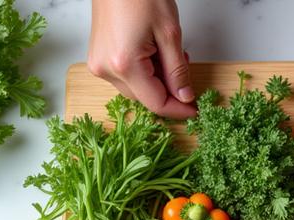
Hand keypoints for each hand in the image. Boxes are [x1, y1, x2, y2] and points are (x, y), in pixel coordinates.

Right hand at [87, 0, 195, 117]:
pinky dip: (144, 71)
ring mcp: (99, 64)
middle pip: (145, 97)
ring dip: (156, 80)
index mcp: (124, 65)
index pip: (156, 102)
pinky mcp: (98, 58)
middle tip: (184, 66)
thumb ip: (177, 70)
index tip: (195, 110)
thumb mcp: (169, 33)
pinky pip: (125, 76)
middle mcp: (106, 69)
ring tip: (168, 53)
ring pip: (136, 88)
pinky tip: (153, 53)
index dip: (178, 109)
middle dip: (168, 89)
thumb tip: (184, 96)